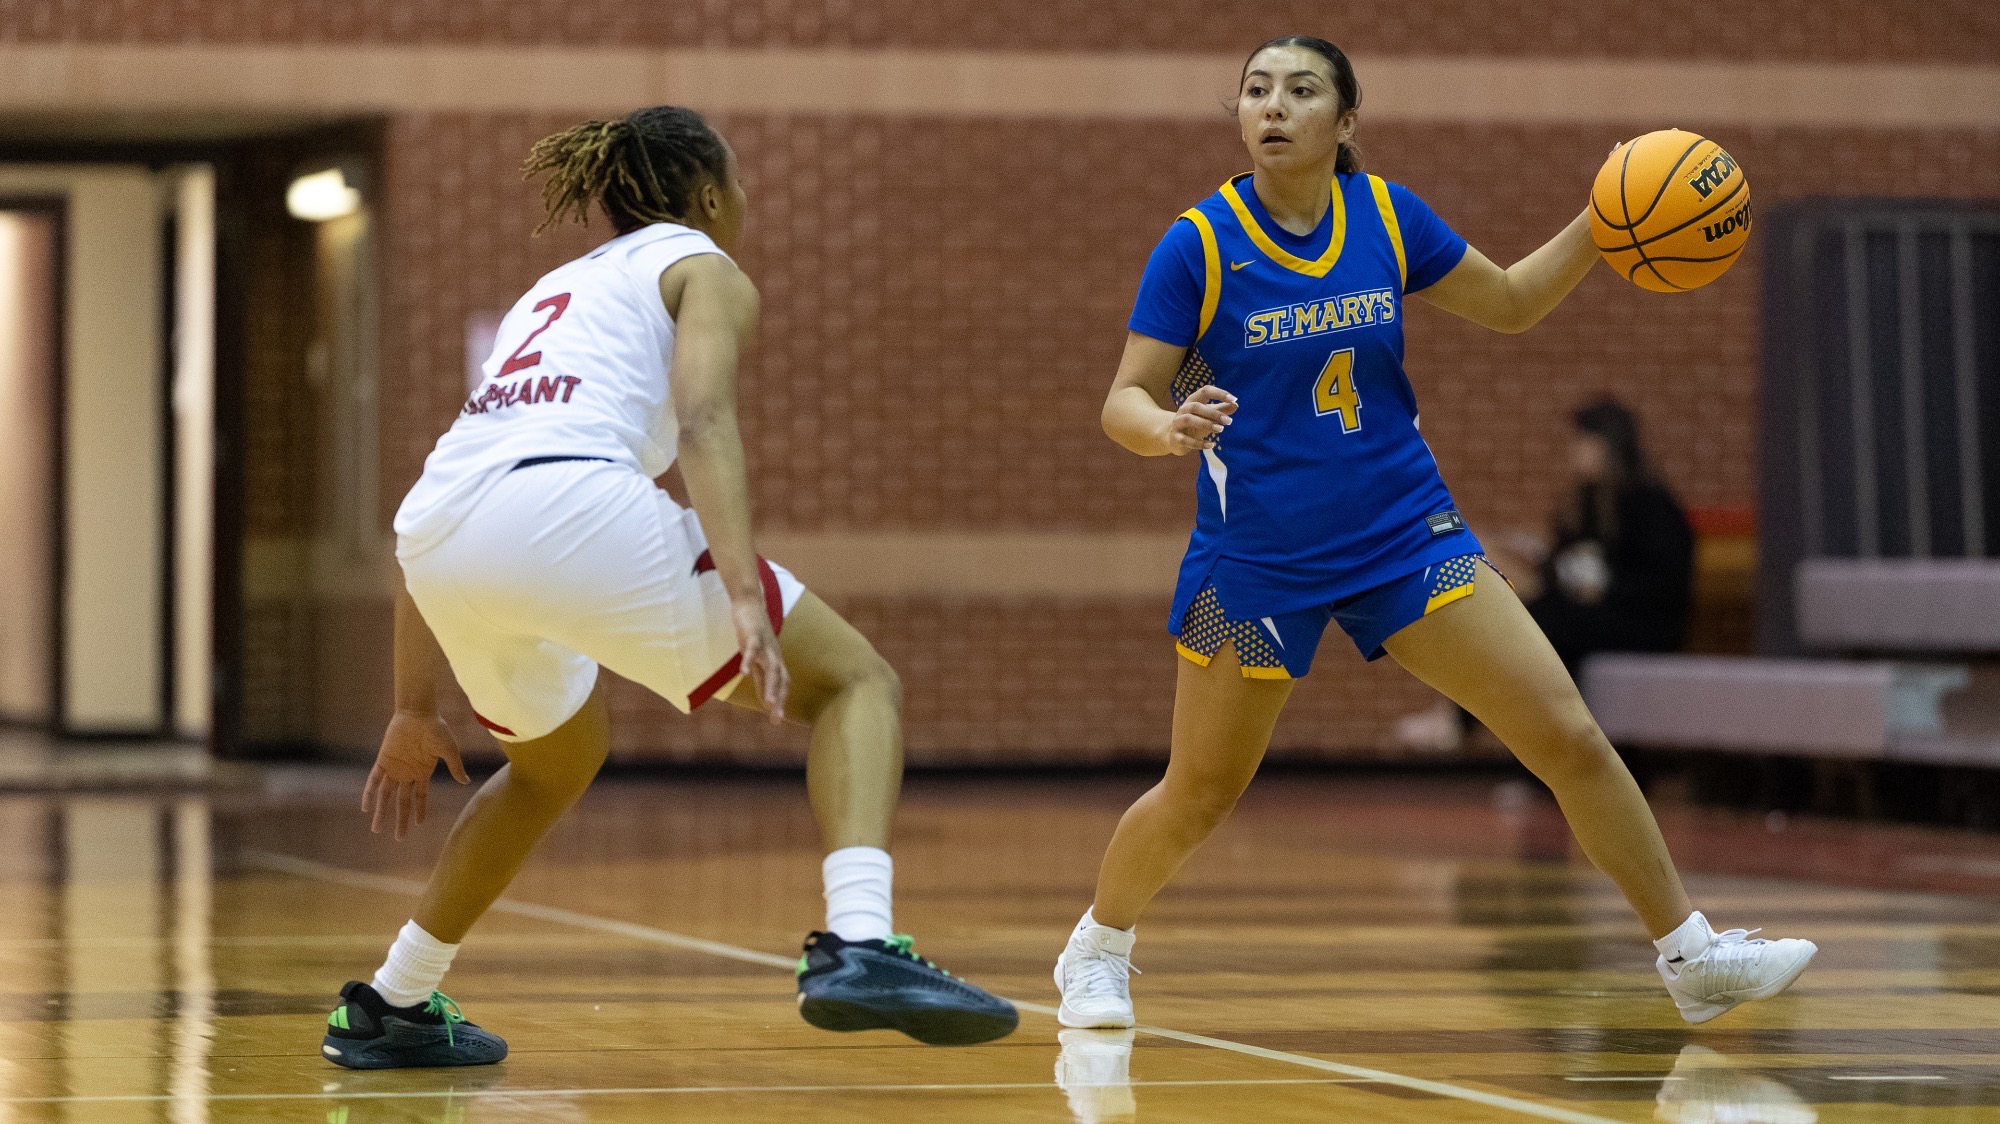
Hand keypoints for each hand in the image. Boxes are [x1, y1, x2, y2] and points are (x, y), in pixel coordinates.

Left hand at [362, 710, 470, 839]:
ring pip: (386, 795)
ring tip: (376, 828)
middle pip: (402, 802)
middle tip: (399, 838)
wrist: (418, 712)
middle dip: (401, 820)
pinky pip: (374, 780)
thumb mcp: (449, 749)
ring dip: (381, 812)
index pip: (420, 797)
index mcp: (423, 772)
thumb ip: (455, 766)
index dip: (419, 811)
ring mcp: (394, 768)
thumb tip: (465, 782)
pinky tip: (366, 806)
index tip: (418, 825)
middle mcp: (407, 774)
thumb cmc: (436, 728)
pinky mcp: (383, 760)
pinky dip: (369, 793)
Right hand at [731, 597, 788, 724]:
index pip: (781, 685)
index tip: (777, 720)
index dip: (780, 701)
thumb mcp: (758, 657)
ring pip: (770, 667)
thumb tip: (765, 698)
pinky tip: (743, 674)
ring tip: (767, 702)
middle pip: (780, 679)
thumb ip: (761, 677)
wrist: (750, 603)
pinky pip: (752, 649)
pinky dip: (748, 661)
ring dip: (769, 685)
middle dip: (779, 699)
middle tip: (777, 718)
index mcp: (775, 661)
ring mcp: (765, 644)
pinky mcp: (753, 634)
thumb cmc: (754, 632)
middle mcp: (773, 655)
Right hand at [1161, 386, 1237, 455]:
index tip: (1234, 399)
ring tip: (1221, 429)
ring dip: (1206, 424)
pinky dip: (1199, 443)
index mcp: (1193, 401)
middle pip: (1196, 407)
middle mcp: (1183, 409)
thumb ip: (1221, 410)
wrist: (1174, 438)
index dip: (1219, 393)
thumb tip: (1235, 405)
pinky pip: (1186, 439)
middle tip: (1229, 421)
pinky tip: (1211, 445)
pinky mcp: (1175, 437)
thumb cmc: (1195, 424)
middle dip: (1214, 413)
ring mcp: (1177, 423)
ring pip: (1189, 419)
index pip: (1205, 391)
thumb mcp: (1208, 416)